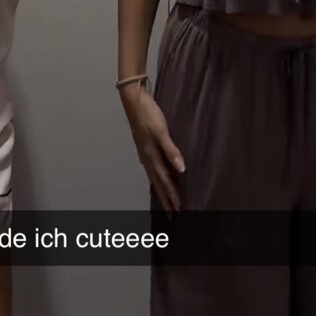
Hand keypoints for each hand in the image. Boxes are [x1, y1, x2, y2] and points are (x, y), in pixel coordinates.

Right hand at [121, 85, 184, 213]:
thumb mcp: (161, 131)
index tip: (179, 210)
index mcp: (151, 156)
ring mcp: (146, 153)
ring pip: (155, 177)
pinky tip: (162, 177)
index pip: (164, 182)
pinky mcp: (146, 147)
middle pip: (158, 184)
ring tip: (168, 202)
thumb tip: (181, 169)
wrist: (134, 101)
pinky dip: (159, 178)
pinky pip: (154, 169)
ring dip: (162, 190)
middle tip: (172, 215)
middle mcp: (147, 158)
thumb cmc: (146, 115)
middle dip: (166, 200)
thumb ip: (171, 151)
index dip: (172, 196)